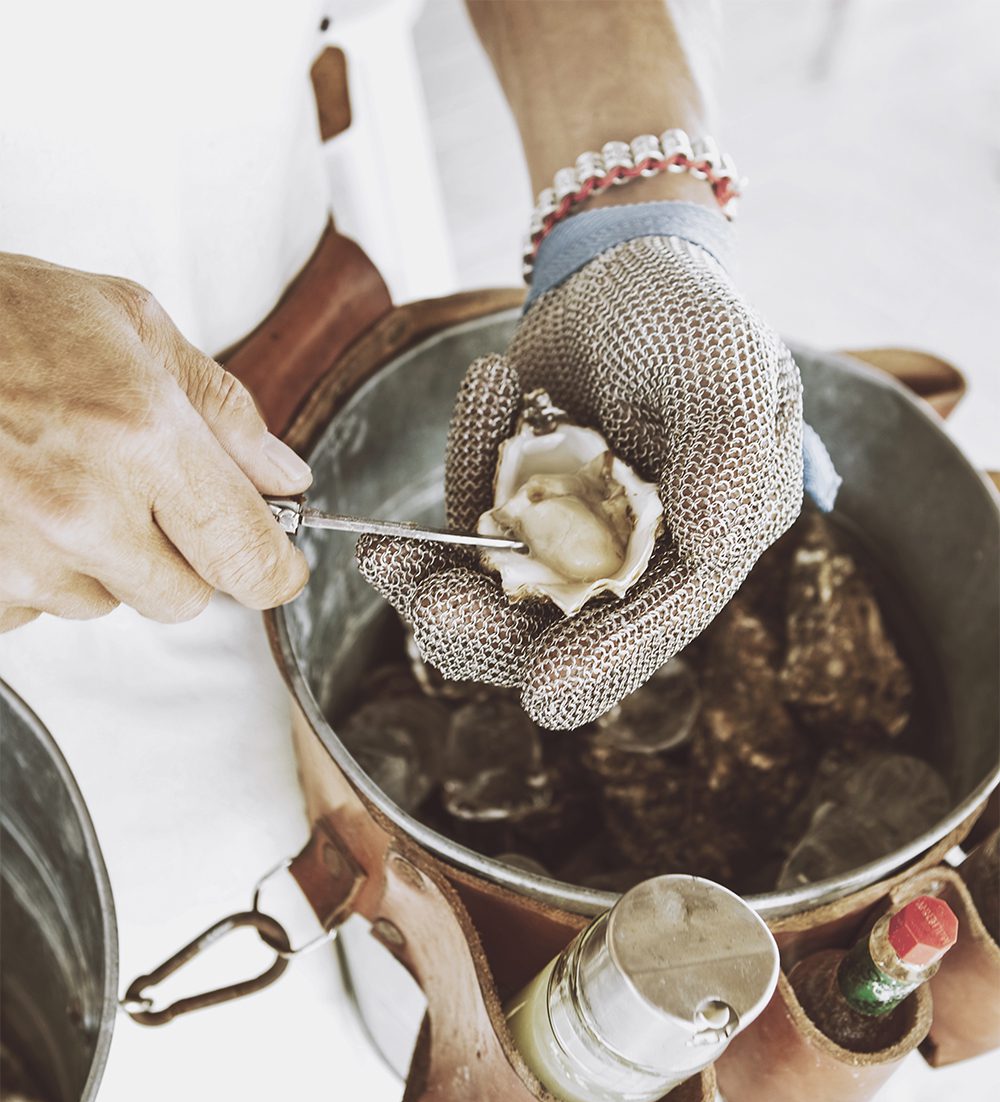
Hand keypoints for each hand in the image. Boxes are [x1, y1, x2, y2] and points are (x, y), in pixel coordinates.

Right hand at [0, 254, 310, 631]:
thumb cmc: (3, 316)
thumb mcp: (132, 324)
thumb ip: (223, 410)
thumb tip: (284, 478)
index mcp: (142, 436)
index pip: (246, 554)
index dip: (272, 569)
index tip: (276, 565)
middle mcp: (84, 508)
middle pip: (183, 598)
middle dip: (181, 556)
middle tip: (146, 495)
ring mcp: (22, 554)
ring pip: (108, 603)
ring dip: (103, 560)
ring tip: (62, 481)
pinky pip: (38, 607)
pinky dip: (41, 569)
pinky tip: (21, 507)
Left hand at [357, 236, 801, 729]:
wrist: (617, 266)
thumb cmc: (683, 309)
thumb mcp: (720, 363)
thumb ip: (726, 448)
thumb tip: (714, 542)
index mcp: (714, 539)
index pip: (662, 619)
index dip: (606, 656)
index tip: (544, 687)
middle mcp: (644, 557)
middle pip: (566, 630)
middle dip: (497, 631)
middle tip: (434, 609)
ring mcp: (573, 541)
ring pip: (503, 600)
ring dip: (445, 587)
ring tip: (390, 556)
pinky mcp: (517, 516)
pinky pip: (468, 537)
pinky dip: (437, 520)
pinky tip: (442, 455)